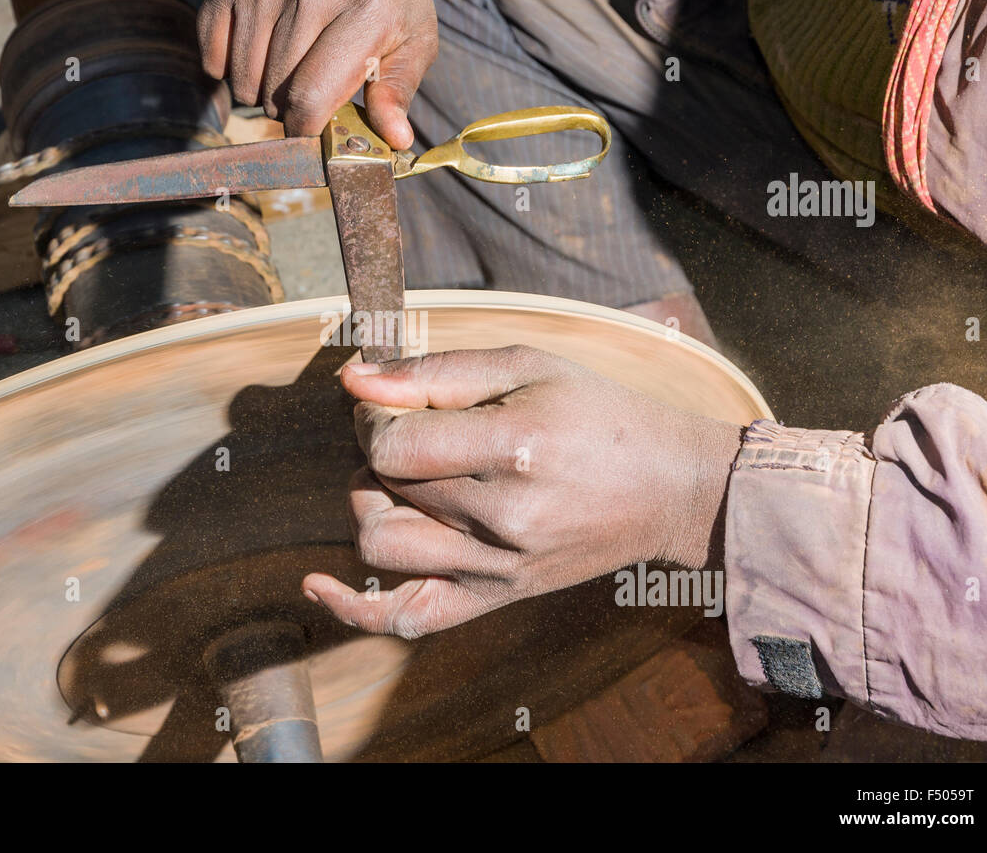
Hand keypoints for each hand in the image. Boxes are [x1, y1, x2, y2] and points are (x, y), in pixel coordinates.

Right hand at [197, 0, 436, 148]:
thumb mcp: (414, 40)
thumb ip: (398, 91)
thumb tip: (395, 138)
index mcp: (368, 5)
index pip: (312, 97)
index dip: (306, 130)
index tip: (311, 133)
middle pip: (274, 92)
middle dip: (287, 111)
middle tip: (307, 92)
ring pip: (242, 79)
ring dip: (259, 92)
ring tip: (287, 71)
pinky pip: (214, 54)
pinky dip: (229, 68)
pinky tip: (260, 51)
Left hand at [302, 346, 743, 637]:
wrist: (671, 489)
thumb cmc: (600, 415)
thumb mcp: (527, 366)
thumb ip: (435, 371)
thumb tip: (352, 380)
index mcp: (516, 448)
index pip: (392, 444)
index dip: (373, 418)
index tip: (392, 402)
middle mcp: (505, 516)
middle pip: (385, 486)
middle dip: (377, 449)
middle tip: (409, 427)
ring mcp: (499, 567)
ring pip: (381, 545)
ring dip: (370, 504)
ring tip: (404, 480)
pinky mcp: (497, 597)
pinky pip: (408, 619)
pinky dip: (353, 607)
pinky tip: (315, 584)